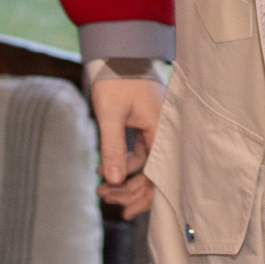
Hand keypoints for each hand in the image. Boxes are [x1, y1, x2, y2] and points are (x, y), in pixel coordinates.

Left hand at [91, 77, 161, 216]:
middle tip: (106, 199)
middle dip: (129, 190)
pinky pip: (138, 154)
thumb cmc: (115, 79)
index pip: (159, 174)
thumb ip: (112, 148)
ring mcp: (155, 130)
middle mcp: (163, 133)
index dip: (144, 196)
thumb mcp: (110, 115)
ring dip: (123, 178)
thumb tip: (112, 181)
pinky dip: (122, 164)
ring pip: (144, 166)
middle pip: (153, 174)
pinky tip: (103, 170)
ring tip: (101, 189)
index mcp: (162, 130)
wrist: (116, 52)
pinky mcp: (145, 126)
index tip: (126, 212)